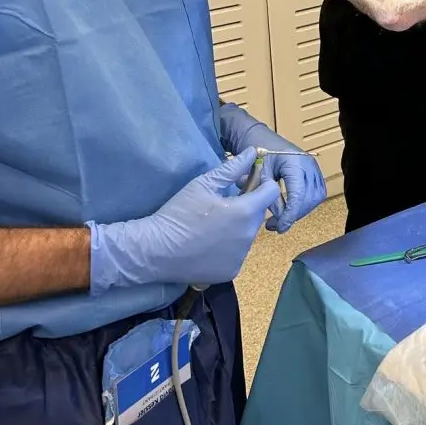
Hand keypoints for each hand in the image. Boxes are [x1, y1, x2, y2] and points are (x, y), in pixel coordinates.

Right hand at [89, 148, 280, 292]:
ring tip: (215, 223)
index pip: (271, 191)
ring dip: (239, 226)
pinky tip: (210, 243)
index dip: (261, 183)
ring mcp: (241, 257)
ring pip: (249, 233)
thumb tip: (253, 152)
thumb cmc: (179, 213)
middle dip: (248, 204)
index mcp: (245, 212)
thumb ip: (233, 168)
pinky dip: (230, 247)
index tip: (245, 183)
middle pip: (259, 213)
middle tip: (225, 202)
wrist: (154, 251)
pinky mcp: (231, 272)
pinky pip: (238, 253)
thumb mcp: (205, 184)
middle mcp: (249, 236)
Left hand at [219, 102, 326, 232]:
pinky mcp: (314, 171)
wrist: (261, 139)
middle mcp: (309, 164)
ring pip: (316, 197)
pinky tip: (291, 208)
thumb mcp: (260, 177)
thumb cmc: (258, 155)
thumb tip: (279, 220)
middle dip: (295, 215)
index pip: (298, 195)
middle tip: (277, 225)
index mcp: (294, 163)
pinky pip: (316, 192)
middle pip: (310, 198)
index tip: (280, 227)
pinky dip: (306, 203)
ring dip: (302, 210)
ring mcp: (314, 167)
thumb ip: (268, 198)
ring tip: (284, 217)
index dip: (291, 214)